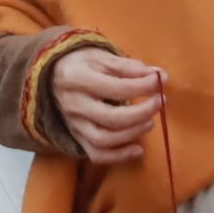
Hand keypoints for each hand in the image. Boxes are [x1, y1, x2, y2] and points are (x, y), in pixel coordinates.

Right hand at [52, 44, 165, 164]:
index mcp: (76, 78)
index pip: (115, 88)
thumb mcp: (102, 56)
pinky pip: (96, 155)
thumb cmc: (82, 63)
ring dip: (133, 134)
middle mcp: (72, 104)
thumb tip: (159, 76)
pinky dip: (119, 156)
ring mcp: (73, 124)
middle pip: (110, 118)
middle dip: (142, 112)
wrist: (53, 76)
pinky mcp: (77, 137)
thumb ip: (130, 66)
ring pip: (103, 140)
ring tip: (150, 122)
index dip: (143, 86)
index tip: (161, 80)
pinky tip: (138, 149)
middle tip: (160, 102)